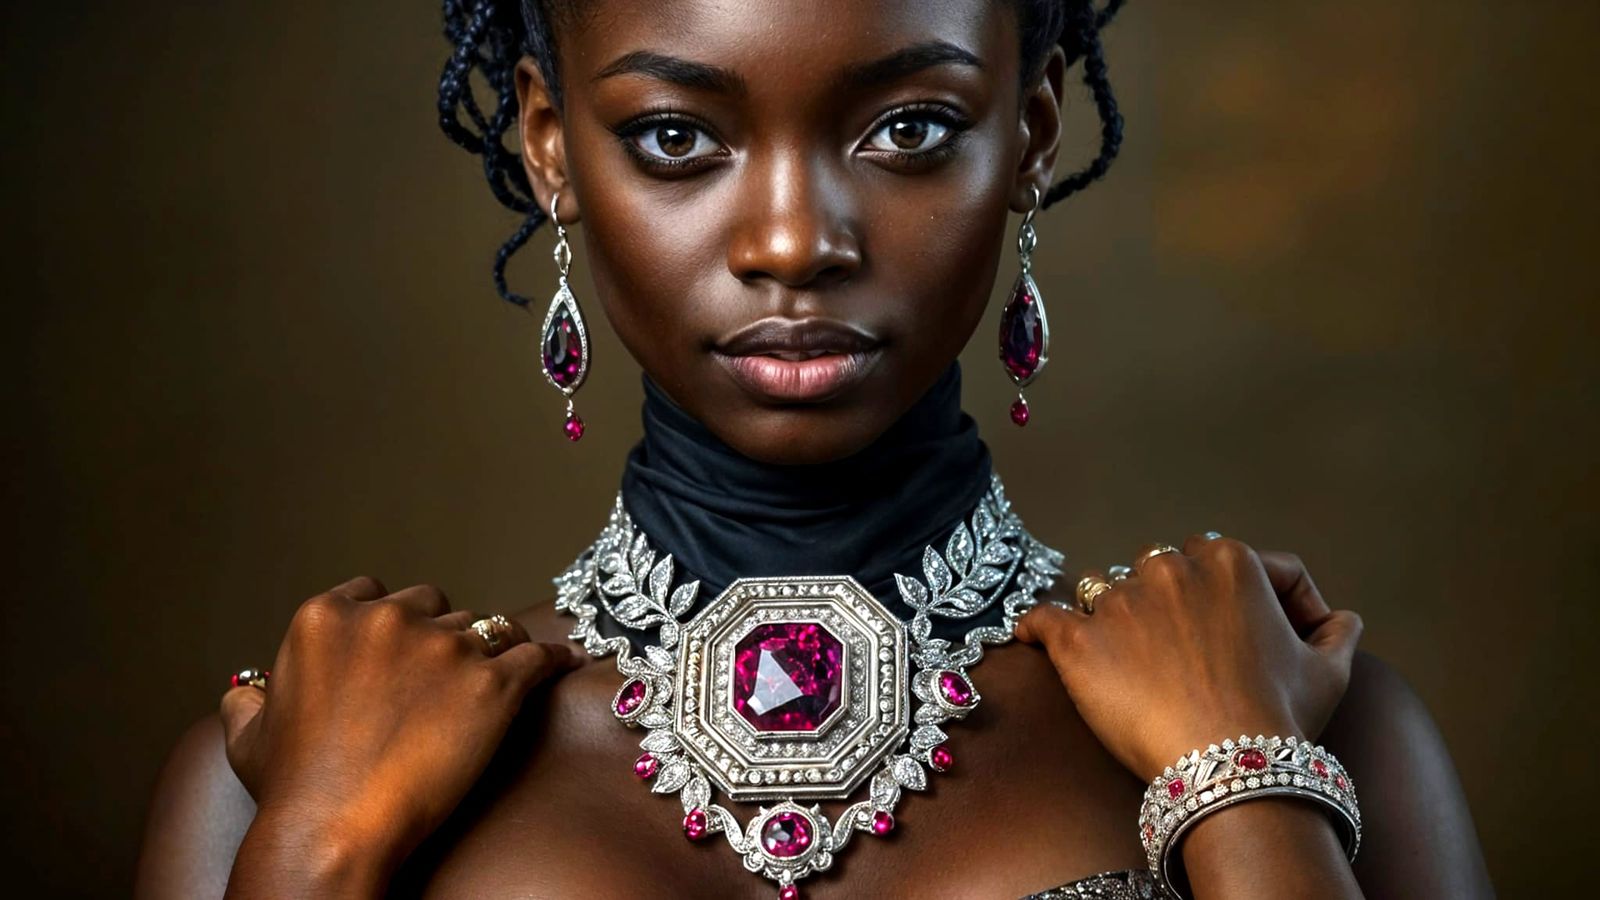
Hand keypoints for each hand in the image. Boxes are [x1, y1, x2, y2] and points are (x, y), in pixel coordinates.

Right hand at [220, 576, 583, 875]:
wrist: (335, 829)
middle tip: (442, 678)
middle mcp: (389, 618)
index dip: (391, 621)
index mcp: (327, 616)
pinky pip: (537, 658)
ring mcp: (444, 648)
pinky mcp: (493, 685)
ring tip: (500, 675)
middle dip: (439, 634)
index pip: (375, 592)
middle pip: (434, 605)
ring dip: (491, 651)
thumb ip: (251, 699)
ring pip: (486, 629)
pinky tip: (565, 662)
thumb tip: (249, 688)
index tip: (399, 648)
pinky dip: (552, 660)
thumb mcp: (249, 737)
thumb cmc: (292, 791)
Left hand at [1015, 536, 1362, 781]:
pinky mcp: (1078, 641)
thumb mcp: (1330, 672)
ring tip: (1136, 663)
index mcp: (1230, 561)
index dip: (1264, 598)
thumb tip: (1343, 621)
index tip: (1274, 636)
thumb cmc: (1279, 720)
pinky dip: (1036, 627)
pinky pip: (1044, 618)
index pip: (1241, 561)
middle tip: (1197, 656)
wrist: (1228, 767)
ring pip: (1112, 592)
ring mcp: (1119, 602)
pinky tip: (1030, 636)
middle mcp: (1170, 568)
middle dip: (1182, 604)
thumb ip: (1338, 633)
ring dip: (1122, 617)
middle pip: (1168, 571)